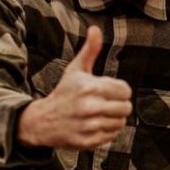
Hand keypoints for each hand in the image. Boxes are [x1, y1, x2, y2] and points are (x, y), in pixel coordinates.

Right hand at [17, 27, 132, 149]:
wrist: (43, 121)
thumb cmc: (64, 93)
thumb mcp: (75, 70)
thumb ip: (90, 50)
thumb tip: (95, 28)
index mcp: (91, 87)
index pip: (125, 91)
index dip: (120, 91)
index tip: (110, 92)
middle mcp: (91, 107)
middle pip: (126, 108)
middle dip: (118, 105)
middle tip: (105, 104)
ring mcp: (89, 126)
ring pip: (120, 123)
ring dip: (113, 119)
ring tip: (100, 114)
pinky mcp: (88, 141)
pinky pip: (111, 136)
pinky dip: (106, 131)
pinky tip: (95, 125)